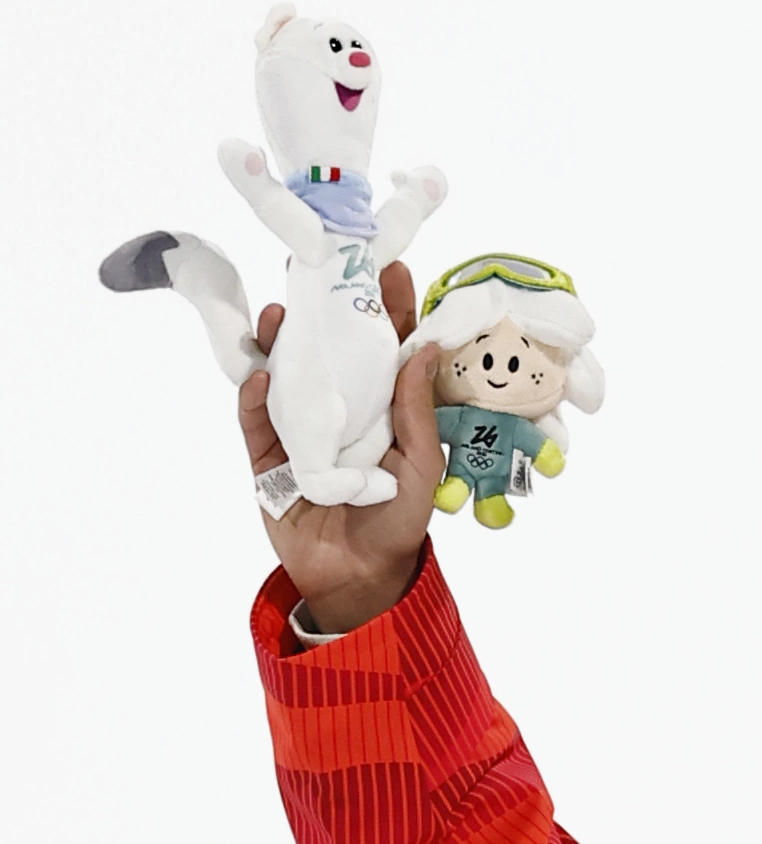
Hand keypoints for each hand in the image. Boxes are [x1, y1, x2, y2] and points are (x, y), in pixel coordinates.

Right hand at [242, 276, 438, 631]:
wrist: (357, 578)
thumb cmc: (397, 522)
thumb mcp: (420, 468)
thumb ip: (417, 411)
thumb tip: (426, 348)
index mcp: (385, 407)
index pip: (386, 347)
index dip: (386, 306)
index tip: (387, 265)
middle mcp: (341, 407)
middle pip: (327, 347)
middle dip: (319, 307)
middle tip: (310, 265)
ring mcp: (300, 427)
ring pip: (283, 372)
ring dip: (277, 341)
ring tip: (276, 313)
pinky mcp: (268, 455)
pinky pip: (255, 419)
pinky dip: (254, 397)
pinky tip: (258, 376)